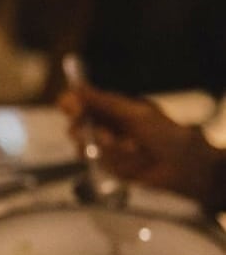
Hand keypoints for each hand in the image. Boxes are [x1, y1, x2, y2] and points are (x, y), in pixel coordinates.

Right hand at [57, 84, 223, 210]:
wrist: (182, 166)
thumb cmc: (165, 134)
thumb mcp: (135, 113)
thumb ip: (104, 103)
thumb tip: (77, 88)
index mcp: (112, 108)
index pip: (82, 103)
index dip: (72, 104)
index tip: (71, 107)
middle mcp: (105, 126)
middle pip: (77, 125)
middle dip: (85, 129)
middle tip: (102, 133)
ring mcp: (105, 147)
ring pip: (85, 145)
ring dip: (107, 146)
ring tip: (131, 147)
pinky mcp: (107, 166)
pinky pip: (98, 161)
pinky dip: (115, 159)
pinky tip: (133, 156)